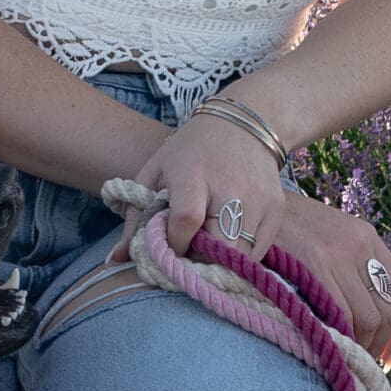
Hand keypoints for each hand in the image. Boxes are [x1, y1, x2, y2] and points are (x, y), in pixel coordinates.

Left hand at [109, 112, 288, 268]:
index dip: (174, 244)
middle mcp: (231, 188)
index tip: (167, 250)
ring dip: (221, 264)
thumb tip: (115, 260)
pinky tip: (226, 244)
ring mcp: (258, 200)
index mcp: (193, 175)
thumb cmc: (190, 151)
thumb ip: (135, 218)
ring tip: (205, 252)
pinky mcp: (276, 209)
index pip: (186, 220)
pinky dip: (240, 257)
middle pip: (220, 246)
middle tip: (187, 260)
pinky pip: (258, 251)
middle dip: (200, 263)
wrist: (244, 126)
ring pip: (241, 257)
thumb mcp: (155, 174)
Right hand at [259, 191, 390, 368]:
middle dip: (381, 344)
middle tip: (363, 362)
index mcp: (367, 236)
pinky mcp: (315, 262)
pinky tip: (330, 344)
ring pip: (369, 316)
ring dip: (361, 346)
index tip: (383, 354)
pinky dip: (341, 335)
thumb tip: (367, 322)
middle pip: (390, 309)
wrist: (248, 206)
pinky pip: (340, 312)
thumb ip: (350, 267)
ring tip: (345, 357)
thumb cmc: (284, 230)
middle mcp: (360, 243)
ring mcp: (339, 253)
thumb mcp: (328, 236)